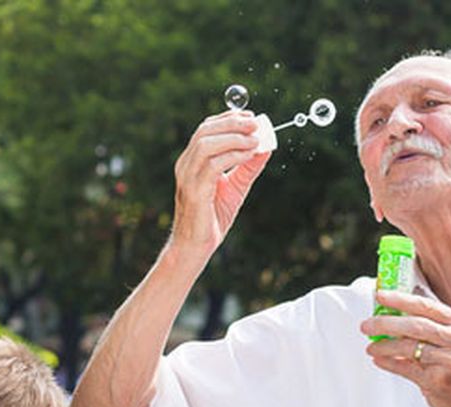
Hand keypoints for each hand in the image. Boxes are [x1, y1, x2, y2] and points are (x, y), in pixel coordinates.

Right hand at [170, 111, 271, 252]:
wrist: (194, 246)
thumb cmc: (211, 218)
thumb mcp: (235, 188)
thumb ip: (248, 167)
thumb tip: (265, 147)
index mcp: (191, 161)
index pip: (206, 128)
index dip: (228, 118)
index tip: (250, 116)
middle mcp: (185, 165)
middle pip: (205, 131)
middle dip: (232, 123)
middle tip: (256, 125)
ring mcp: (187, 177)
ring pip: (207, 144)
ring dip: (234, 137)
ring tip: (255, 140)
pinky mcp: (194, 191)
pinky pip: (213, 165)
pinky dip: (233, 156)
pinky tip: (248, 156)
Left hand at [360, 289, 450, 406]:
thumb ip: (435, 326)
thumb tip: (399, 311)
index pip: (427, 306)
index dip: (400, 299)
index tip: (380, 295)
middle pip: (415, 325)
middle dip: (386, 323)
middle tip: (366, 325)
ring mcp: (450, 360)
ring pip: (408, 347)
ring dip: (384, 346)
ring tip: (371, 347)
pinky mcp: (438, 381)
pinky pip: (406, 368)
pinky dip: (390, 363)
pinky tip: (379, 360)